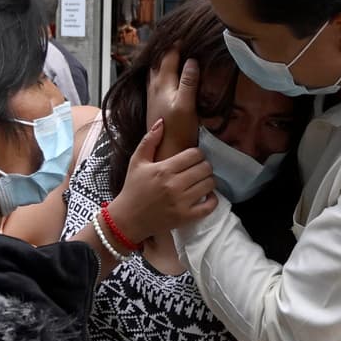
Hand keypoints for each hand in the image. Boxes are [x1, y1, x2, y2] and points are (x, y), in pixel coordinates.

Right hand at [108, 119, 216, 240]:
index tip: (193, 158)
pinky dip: (212, 200)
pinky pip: (209, 206)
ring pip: (209, 184)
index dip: (197, 154)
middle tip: (198, 169)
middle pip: (205, 168)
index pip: (194, 154)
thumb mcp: (137, 161)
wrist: (127, 219)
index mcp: (164, 169)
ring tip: (200, 181)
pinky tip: (206, 195)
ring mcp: (181, 202)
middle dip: (204, 166)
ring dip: (208, 180)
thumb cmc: (132, 188)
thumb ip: (150, 140)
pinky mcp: (185, 217)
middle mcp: (174, 185)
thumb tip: (162, 121)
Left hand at [146, 48, 199, 158]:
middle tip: (178, 39)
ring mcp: (152, 97)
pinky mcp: (154, 105)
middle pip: (158, 61)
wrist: (165, 154)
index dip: (177, 44)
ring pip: (154, 70)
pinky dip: (161, 71)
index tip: (187, 33)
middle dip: (167, 49)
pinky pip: (155, 80)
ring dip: (162, 60)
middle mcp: (154, 87)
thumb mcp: (186, 105)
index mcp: (162, 84)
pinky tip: (165, 76)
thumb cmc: (178, 132)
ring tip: (170, 52)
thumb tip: (191, 60)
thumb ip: (188, 82)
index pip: (168, 56)